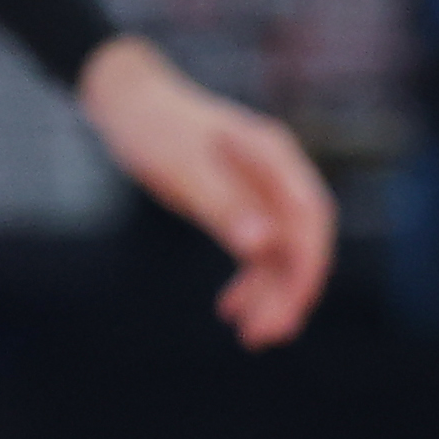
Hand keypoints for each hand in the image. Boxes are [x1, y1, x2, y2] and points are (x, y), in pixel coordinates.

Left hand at [77, 34, 336, 345]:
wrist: (128, 102)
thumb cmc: (154, 128)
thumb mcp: (182, 168)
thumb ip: (223, 205)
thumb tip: (263, 245)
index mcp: (271, 155)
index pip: (310, 218)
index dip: (307, 268)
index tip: (290, 310)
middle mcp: (275, 172)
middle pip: (301, 240)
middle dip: (290, 292)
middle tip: (264, 336)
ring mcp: (260, 188)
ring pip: (281, 252)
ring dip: (271, 295)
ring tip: (250, 337)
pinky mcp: (241, 203)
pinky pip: (258, 249)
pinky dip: (250, 281)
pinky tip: (229, 309)